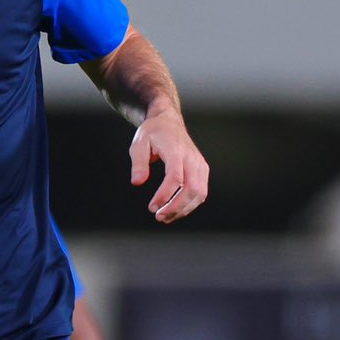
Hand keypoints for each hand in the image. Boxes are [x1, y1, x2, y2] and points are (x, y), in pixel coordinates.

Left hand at [128, 108, 208, 223]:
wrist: (168, 122)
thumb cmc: (153, 133)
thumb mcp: (139, 143)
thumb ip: (138, 163)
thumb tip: (137, 183)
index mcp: (176, 150)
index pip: (175, 177)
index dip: (165, 195)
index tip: (152, 207)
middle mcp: (192, 157)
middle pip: (192, 188)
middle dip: (176, 207)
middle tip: (159, 217)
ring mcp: (200, 164)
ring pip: (199, 193)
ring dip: (183, 209)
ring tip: (165, 217)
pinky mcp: (202, 170)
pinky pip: (200, 192)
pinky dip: (189, 205)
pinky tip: (174, 211)